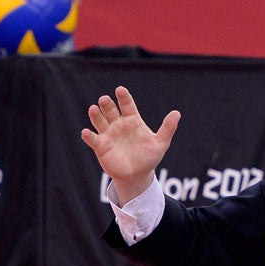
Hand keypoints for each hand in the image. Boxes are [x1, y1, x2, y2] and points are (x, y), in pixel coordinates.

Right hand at [80, 85, 180, 202]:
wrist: (138, 175)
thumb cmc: (149, 158)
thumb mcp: (160, 143)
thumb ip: (167, 128)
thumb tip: (177, 113)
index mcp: (132, 120)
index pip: (127, 105)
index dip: (123, 97)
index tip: (120, 90)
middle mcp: (118, 124)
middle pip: (111, 110)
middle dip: (107, 104)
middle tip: (104, 99)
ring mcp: (108, 134)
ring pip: (99, 121)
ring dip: (96, 115)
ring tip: (94, 109)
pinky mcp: (101, 146)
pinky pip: (93, 139)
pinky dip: (89, 136)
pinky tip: (86, 132)